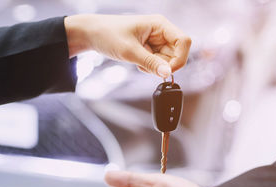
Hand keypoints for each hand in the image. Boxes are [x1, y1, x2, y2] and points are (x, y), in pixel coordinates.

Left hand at [64, 14, 191, 77]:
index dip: (180, 58)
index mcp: (160, 24)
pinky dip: (149, 67)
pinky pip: (158, 63)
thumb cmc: (108, 34)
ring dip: (155, 67)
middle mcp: (161, 31)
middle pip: (177, 54)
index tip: (167, 71)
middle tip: (145, 65)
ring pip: (167, 61)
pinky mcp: (150, 48)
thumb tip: (168, 74)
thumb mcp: (129, 51)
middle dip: (163, 65)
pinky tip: (137, 61)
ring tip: (137, 61)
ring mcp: (156, 40)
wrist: (92, 34)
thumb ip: (151, 63)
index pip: (184, 41)